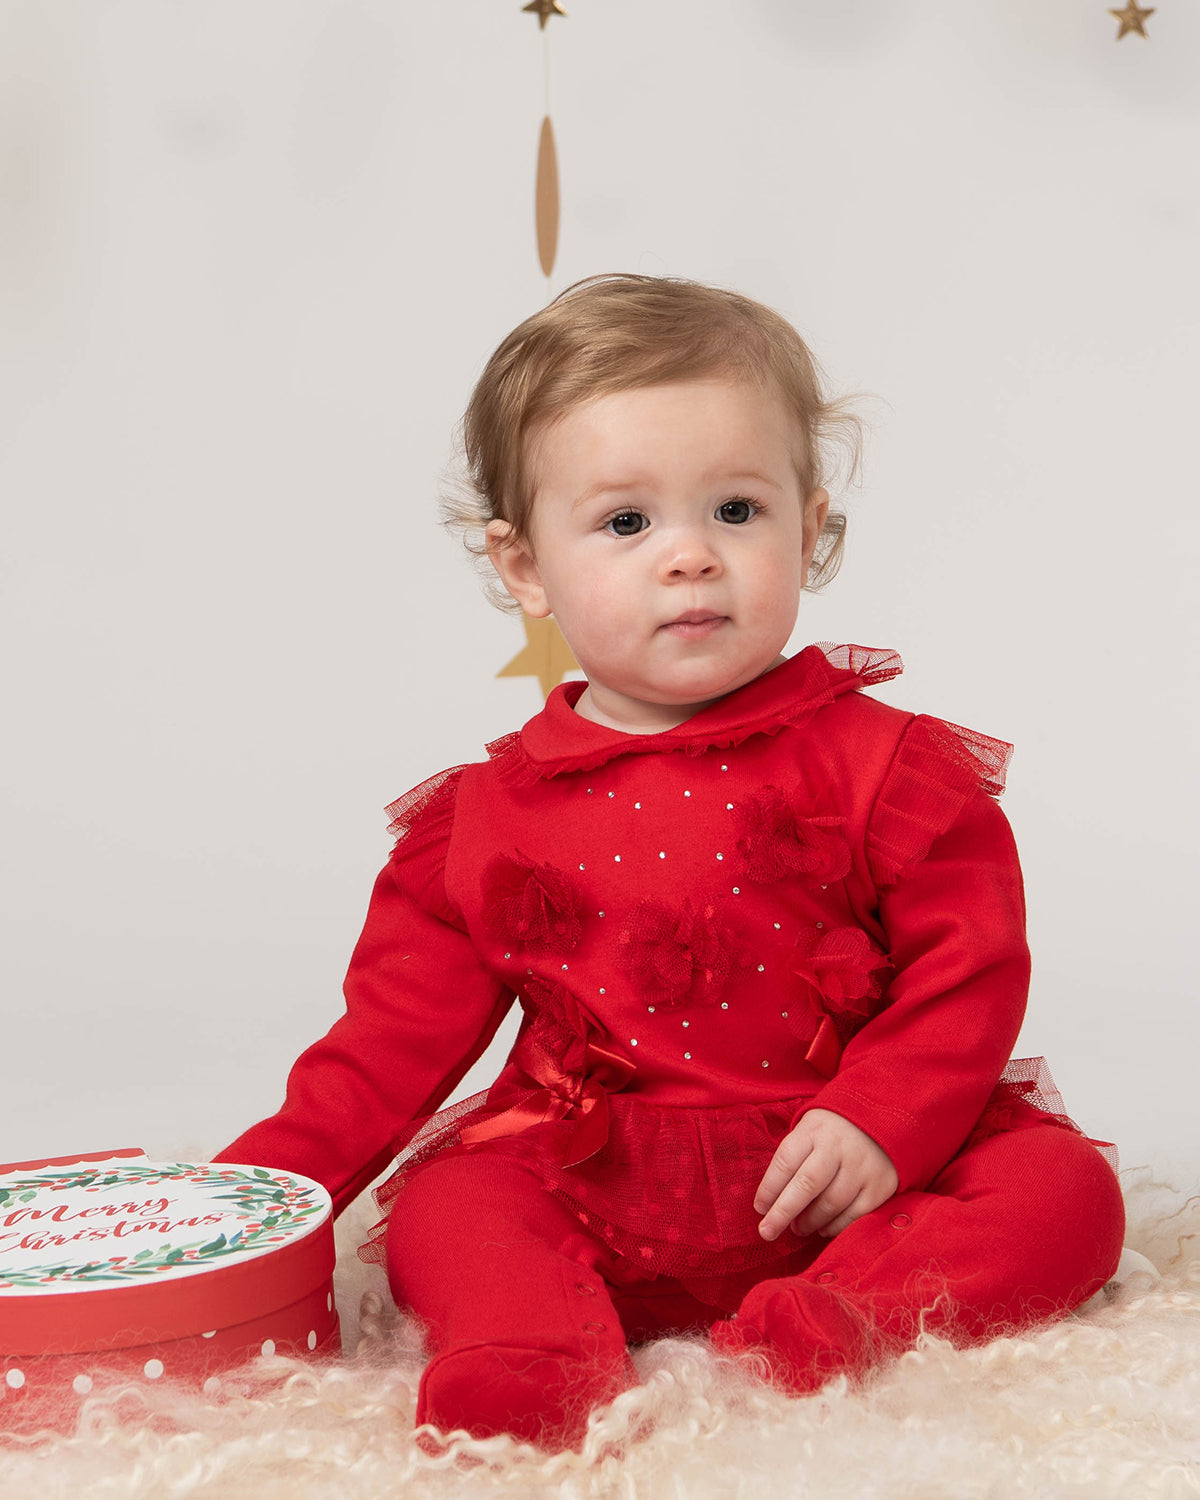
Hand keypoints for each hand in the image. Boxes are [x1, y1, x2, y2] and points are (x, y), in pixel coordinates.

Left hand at [754, 1108, 898, 1240]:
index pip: (786, 1160)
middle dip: (783, 1212)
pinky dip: (835, 1227)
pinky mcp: (880, 1185)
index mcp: (814, 1130)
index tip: (759, 1208)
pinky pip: (855, 1214)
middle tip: (767, 1232)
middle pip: (806, 1184)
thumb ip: (794, 1158)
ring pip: (830, 1203)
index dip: (769, 1188)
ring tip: (797, 1229)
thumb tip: (771, 1200)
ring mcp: (861, 1166)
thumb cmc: (833, 1131)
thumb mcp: (810, 1129)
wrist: (883, 1118)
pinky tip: (822, 1229)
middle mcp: (838, 1147)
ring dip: (809, 1222)